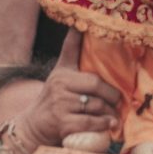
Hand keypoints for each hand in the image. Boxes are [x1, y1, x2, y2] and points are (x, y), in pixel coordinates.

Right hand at [15, 29, 120, 148]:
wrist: (33, 128)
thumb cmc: (53, 98)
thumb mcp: (60, 73)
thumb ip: (71, 51)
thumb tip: (78, 25)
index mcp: (62, 73)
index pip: (78, 59)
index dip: (83, 45)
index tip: (94, 39)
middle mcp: (59, 86)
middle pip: (96, 85)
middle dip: (112, 94)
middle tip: (120, 100)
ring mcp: (60, 105)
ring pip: (96, 105)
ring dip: (110, 112)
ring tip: (116, 115)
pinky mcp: (63, 123)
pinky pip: (91, 122)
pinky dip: (103, 124)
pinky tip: (110, 124)